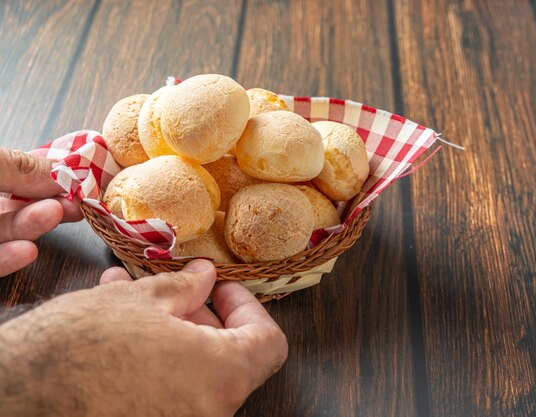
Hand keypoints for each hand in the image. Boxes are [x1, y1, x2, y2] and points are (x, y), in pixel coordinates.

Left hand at [0, 148, 81, 276]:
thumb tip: (63, 173)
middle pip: (18, 203)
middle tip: (78, 202)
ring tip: (58, 215)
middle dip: (50, 202)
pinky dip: (10, 260)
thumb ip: (18, 166)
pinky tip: (28, 252)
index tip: (81, 178)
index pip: (20, 171)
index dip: (50, 174)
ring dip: (35, 226)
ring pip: (7, 231)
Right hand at [0, 259, 287, 416]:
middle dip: (206, 317)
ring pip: (195, 374)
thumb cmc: (78, 347)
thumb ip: (186, 288)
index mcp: (220, 376)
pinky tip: (126, 332)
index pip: (268, 342)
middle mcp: (209, 412)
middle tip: (181, 291)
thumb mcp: (140, 301)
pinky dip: (158, 362)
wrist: (15, 396)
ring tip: (142, 302)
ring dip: (176, 335)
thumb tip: (205, 278)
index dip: (248, 307)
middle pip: (231, 359)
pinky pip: (169, 393)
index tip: (221, 288)